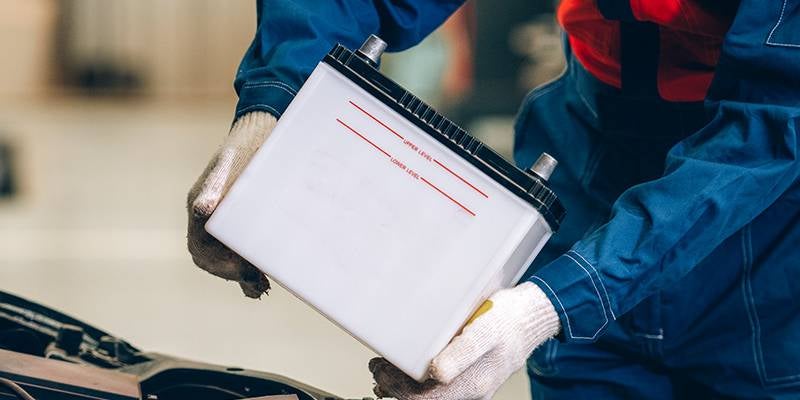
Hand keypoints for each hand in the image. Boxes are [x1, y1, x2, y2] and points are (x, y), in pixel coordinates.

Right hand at [187, 112, 275, 297]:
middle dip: (233, 274)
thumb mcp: (233, 161)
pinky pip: (241, 251)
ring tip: (262, 287)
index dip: (220, 265)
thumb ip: (217, 185)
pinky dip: (250, 268)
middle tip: (258, 285)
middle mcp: (208, 217)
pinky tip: (265, 280)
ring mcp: (224, 220)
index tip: (243, 271)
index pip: (201, 248)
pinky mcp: (242, 221)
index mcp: (201, 205)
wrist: (264, 129)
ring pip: (226, 258)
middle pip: (212, 259)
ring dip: (242, 275)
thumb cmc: (249, 144)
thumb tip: (203, 211)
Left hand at [370, 282, 560, 399]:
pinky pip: (441, 386)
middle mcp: (471, 390)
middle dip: (396, 387)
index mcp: (473, 384)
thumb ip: (461, 354)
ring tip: (386, 369)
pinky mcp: (472, 375)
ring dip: (405, 385)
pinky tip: (410, 369)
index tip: (381, 371)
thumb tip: (437, 373)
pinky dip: (420, 380)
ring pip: (431, 395)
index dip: (397, 389)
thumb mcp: (484, 332)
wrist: (531, 318)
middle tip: (378, 368)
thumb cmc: (509, 321)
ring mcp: (472, 384)